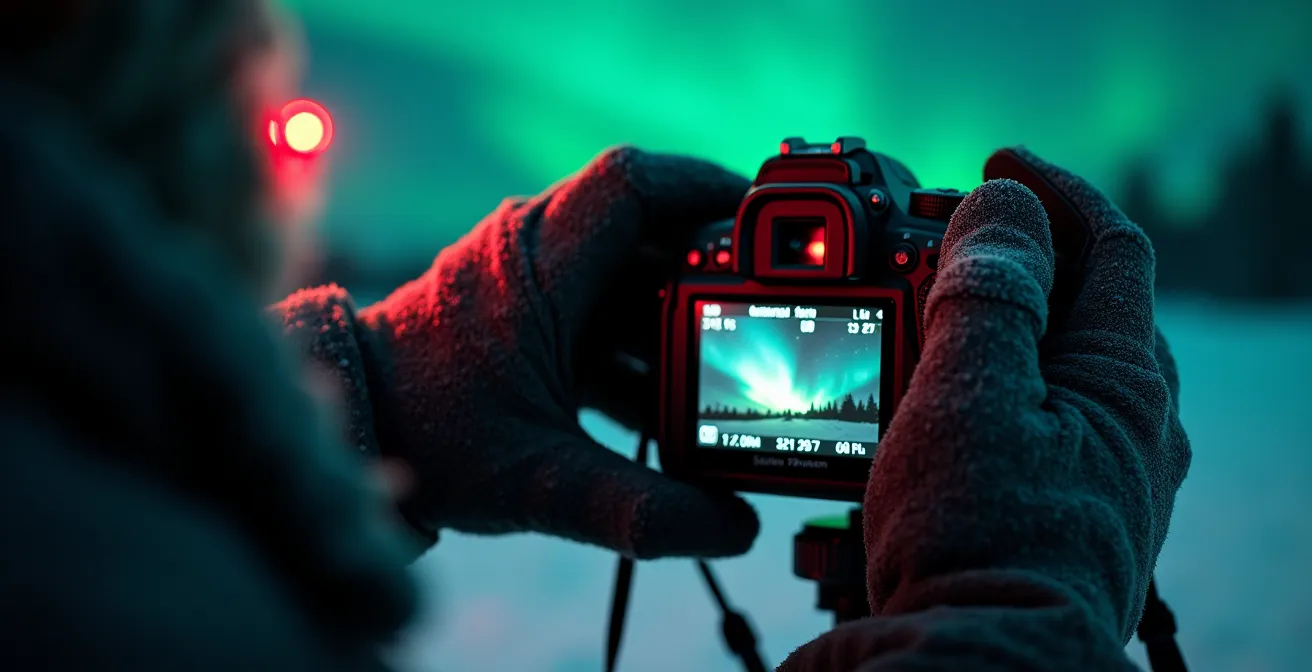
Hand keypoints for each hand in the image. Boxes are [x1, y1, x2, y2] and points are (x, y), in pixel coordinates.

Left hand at [353, 147, 758, 558]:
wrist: (352, 431)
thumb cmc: (430, 437)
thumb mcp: (541, 480)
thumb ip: (638, 509)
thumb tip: (732, 530)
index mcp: (539, 264)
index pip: (634, 184)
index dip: (706, 187)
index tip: (764, 223)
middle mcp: (534, 252)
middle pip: (645, 229)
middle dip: (708, 270)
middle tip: (764, 312)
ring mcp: (527, 279)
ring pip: (626, 276)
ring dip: (675, 318)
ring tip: (724, 372)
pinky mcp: (523, 312)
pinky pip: (600, 311)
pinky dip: (639, 348)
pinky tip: (668, 408)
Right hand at [780, 150, 1190, 669]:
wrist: (976, 669)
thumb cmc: (981, 542)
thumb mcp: (970, 393)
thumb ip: (988, 288)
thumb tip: (1003, 205)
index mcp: (1122, 379)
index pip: (1111, 245)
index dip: (1052, 191)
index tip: (993, 166)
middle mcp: (1124, 424)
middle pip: (1079, 304)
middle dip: (1009, 258)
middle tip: (933, 244)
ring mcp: (1093, 474)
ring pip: (1044, 368)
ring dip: (984, 328)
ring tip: (912, 322)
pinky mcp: (1052, 516)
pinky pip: (1020, 426)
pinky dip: (972, 394)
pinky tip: (922, 411)